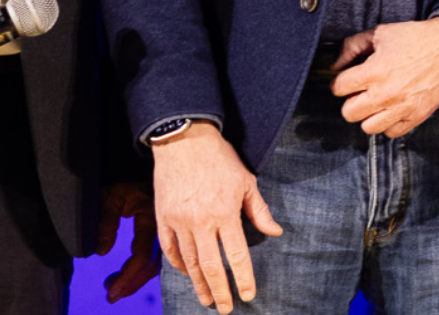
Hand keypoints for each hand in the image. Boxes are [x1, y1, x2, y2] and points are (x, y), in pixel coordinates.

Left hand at [95, 180, 160, 301]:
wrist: (147, 163)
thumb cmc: (125, 177)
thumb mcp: (112, 195)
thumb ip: (105, 221)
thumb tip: (102, 251)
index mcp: (153, 217)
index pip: (143, 255)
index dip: (127, 276)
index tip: (110, 291)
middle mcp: (165, 226)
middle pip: (153, 265)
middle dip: (132, 283)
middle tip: (112, 295)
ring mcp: (167, 229)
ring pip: (156, 263)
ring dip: (136, 278)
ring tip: (115, 288)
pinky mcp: (164, 230)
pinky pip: (157, 255)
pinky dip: (142, 268)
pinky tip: (127, 274)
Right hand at [152, 121, 281, 313]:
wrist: (184, 140)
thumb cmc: (220, 159)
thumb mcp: (246, 181)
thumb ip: (259, 210)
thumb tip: (275, 232)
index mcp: (225, 213)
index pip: (237, 255)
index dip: (243, 278)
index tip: (247, 295)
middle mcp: (201, 221)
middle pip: (211, 266)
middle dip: (220, 290)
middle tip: (226, 308)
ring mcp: (179, 221)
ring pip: (190, 262)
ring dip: (199, 284)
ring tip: (207, 299)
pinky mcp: (163, 218)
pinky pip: (170, 249)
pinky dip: (179, 265)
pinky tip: (188, 273)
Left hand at [327, 17, 438, 136]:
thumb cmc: (416, 37)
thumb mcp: (381, 33)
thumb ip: (352, 46)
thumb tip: (335, 66)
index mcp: (374, 71)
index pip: (338, 87)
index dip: (340, 81)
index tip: (348, 79)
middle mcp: (386, 94)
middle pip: (348, 112)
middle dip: (351, 101)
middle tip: (362, 91)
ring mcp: (402, 108)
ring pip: (367, 128)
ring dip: (368, 115)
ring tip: (376, 102)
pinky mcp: (417, 116)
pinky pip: (391, 133)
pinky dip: (388, 123)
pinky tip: (392, 108)